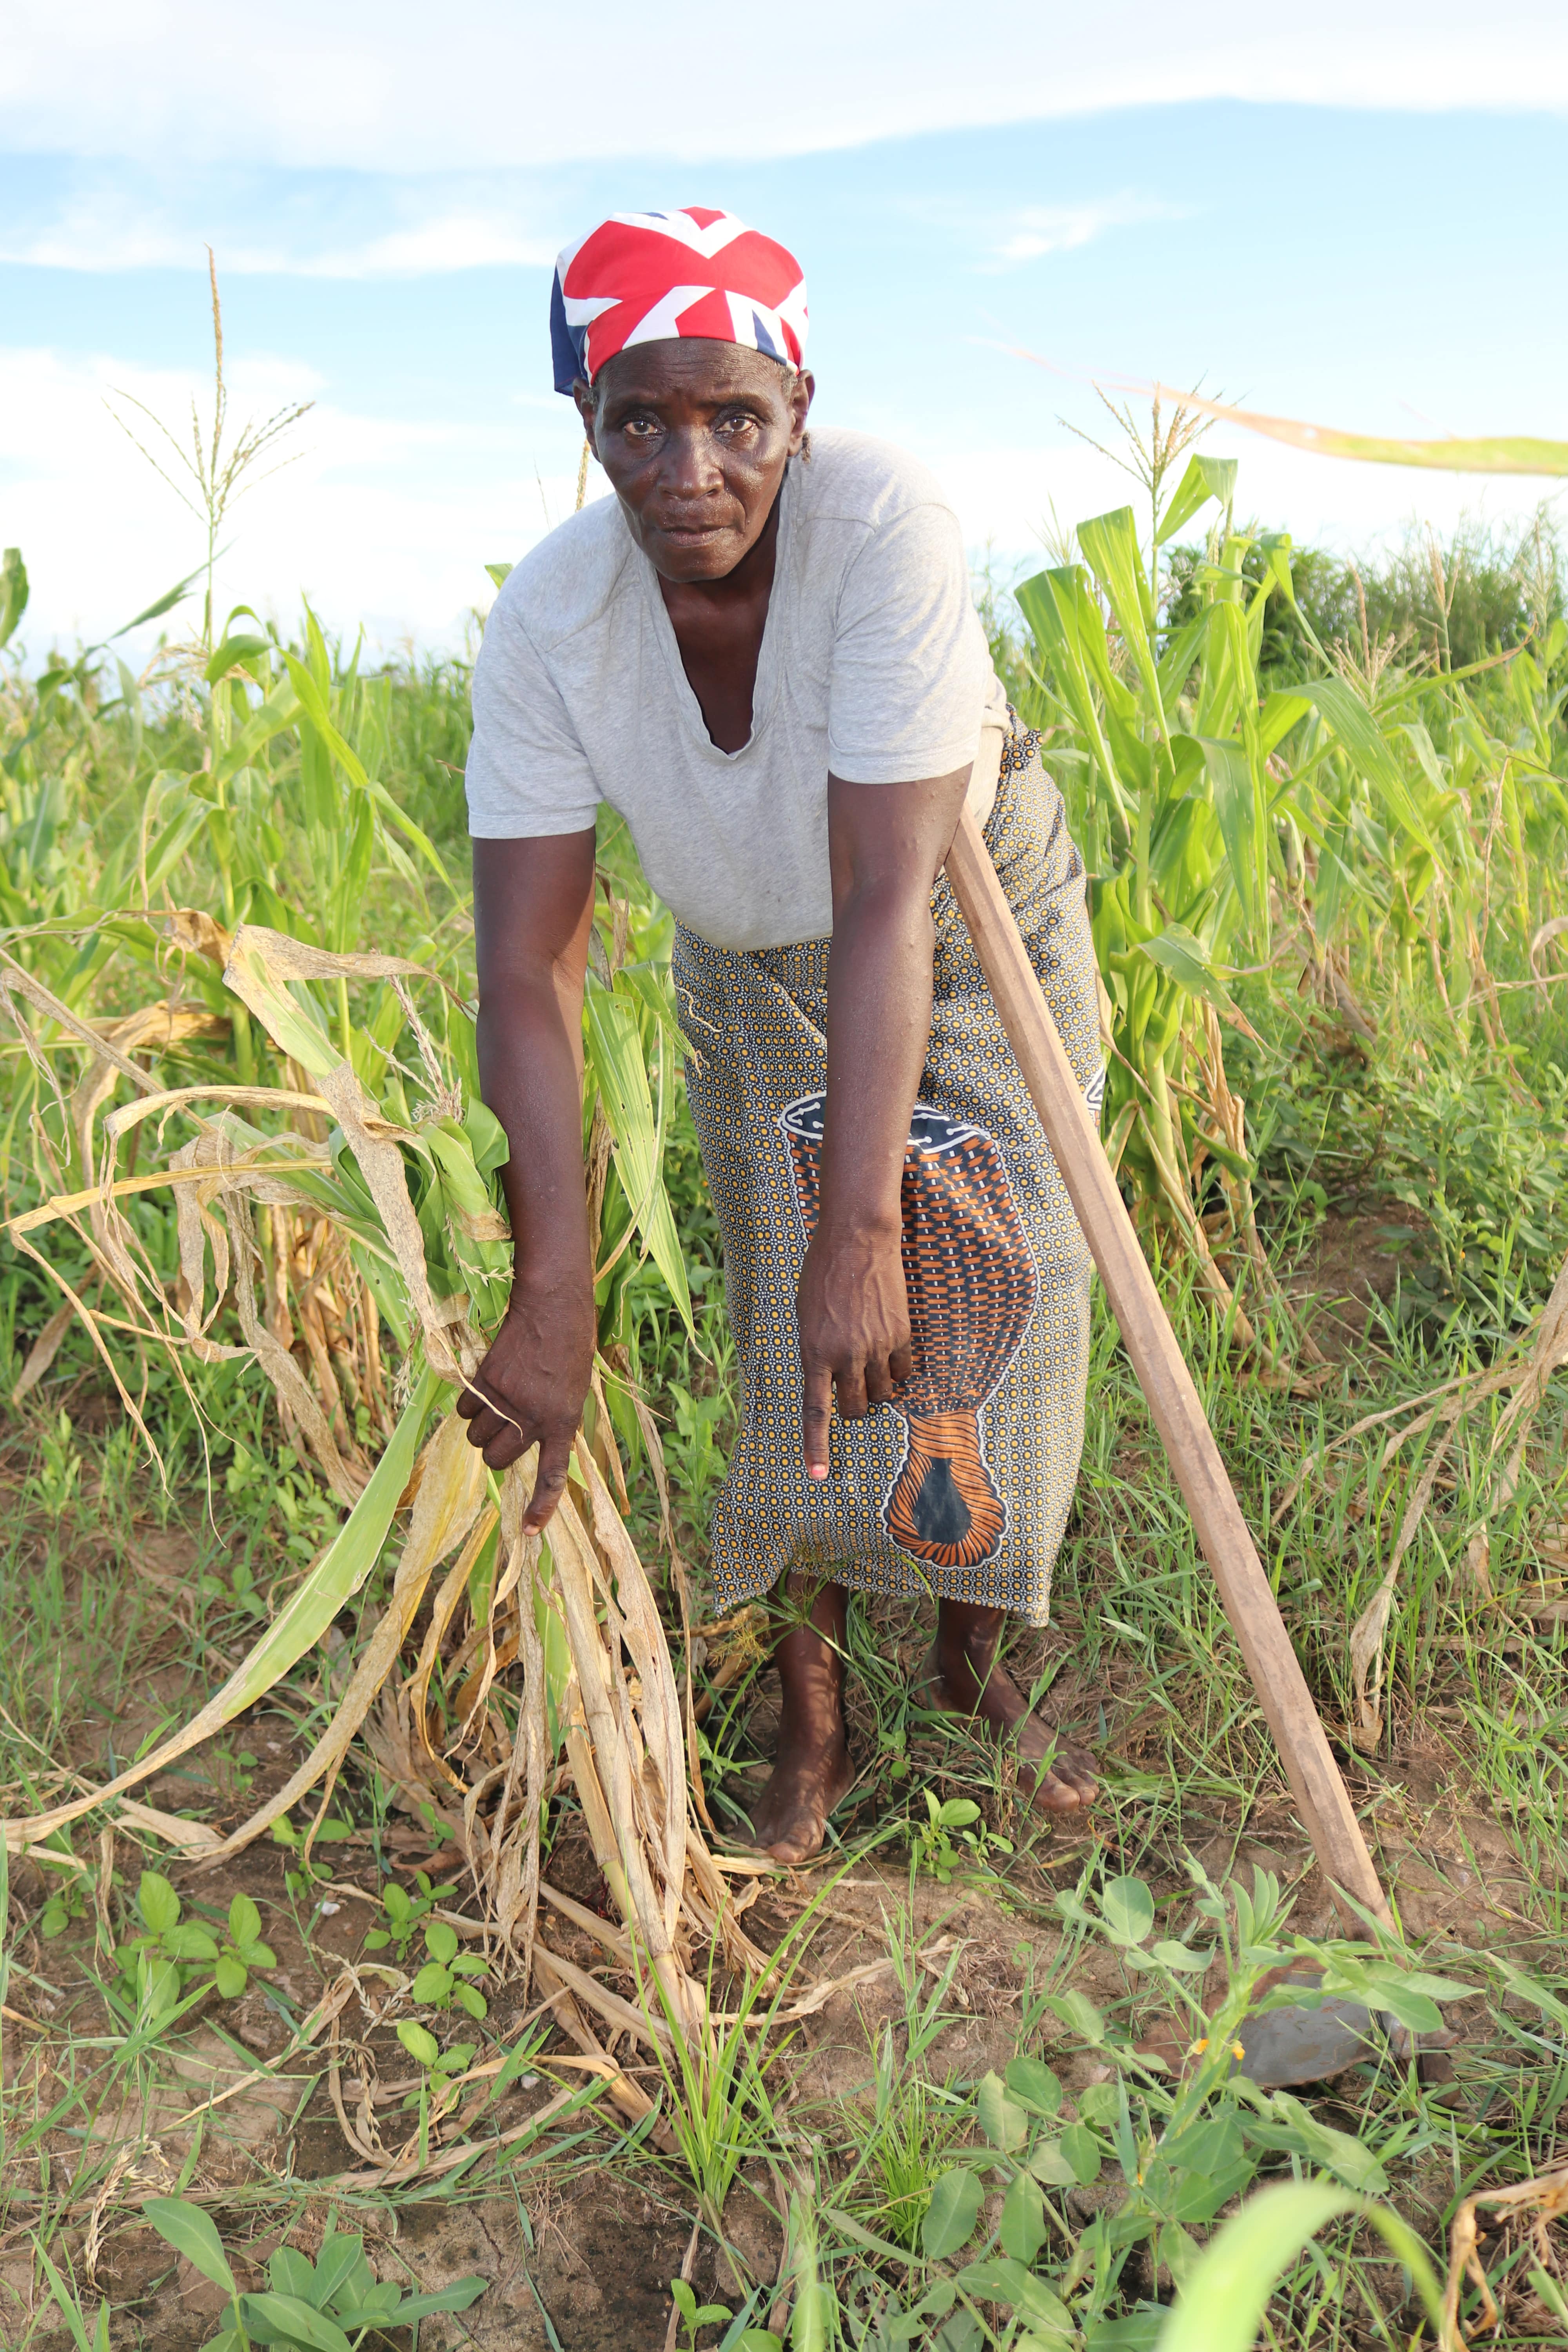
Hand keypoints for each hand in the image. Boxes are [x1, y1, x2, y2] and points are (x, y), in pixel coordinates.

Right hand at [455, 1271, 595, 1528]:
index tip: (527, 1532)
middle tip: (502, 1434)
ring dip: (479, 1429)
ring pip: (476, 1437)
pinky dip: (468, 1406)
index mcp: (564, 1423)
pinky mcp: (486, 1382)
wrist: (554, 1308)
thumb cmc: (571, 1348)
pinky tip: (485, 1387)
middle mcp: (534, 1417)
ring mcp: (508, 1400)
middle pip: (497, 1460)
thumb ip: (554, 1422)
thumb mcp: (575, 1392)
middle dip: (494, 1453)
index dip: (539, 1507)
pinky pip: (464, 1411)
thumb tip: (527, 1444)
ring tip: (495, 1406)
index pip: (551, 1475)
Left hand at [796, 1217, 912, 1479]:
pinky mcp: (901, 1335)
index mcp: (813, 1351)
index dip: (817, 1446)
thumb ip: (815, 1352)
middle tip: (854, 1396)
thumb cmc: (822, 1274)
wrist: (857, 1240)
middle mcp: (845, 1355)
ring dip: (877, 1391)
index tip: (818, 1476)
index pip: (816, 1410)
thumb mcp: (805, 1315)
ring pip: (882, 1393)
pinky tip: (891, 1356)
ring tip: (871, 1370)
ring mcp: (876, 1347)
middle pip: (854, 1407)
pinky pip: (903, 1372)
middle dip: (854, 1408)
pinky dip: (898, 1373)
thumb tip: (828, 1380)